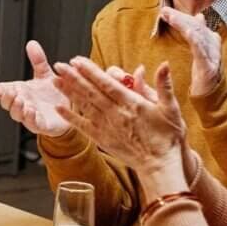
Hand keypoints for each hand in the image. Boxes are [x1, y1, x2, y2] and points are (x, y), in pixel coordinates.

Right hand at [0, 41, 70, 136]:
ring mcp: (30, 116)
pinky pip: (33, 124)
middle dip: (7, 99)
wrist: (70, 109)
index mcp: (21, 91)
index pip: (4, 90)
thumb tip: (31, 43)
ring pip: (18, 115)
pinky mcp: (42, 125)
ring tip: (21, 100)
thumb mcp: (45, 74)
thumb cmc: (53, 93)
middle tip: (10, 92)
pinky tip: (31, 110)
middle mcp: (23, 104)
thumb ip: (38, 60)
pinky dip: (30, 118)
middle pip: (8, 104)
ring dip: (17, 108)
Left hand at [52, 57, 185, 177]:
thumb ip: (164, 86)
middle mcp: (116, 114)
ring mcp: (107, 127)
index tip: (77, 60)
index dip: (90, 71)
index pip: (106, 83)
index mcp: (132, 104)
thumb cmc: (167, 136)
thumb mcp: (171, 109)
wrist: (159, 165)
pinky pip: (83, 126)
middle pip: (90, 92)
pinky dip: (70, 117)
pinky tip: (58, 108)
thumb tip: (163, 65)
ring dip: (69, 92)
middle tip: (59, 65)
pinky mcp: (102, 139)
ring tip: (55, 80)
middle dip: (74, 77)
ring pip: (84, 106)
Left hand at [159, 7, 221, 95]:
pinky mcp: (209, 67)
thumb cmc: (205, 74)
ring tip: (171, 17)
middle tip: (164, 11)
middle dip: (179, 18)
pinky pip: (202, 52)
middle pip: (195, 27)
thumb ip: (198, 35)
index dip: (181, 16)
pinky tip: (187, 31)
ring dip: (183, 24)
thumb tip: (199, 16)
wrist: (213, 96)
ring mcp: (212, 56)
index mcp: (210, 41)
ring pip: (198, 35)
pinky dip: (195, 40)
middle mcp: (213, 45)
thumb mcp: (200, 51)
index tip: (165, 11)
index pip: (194, 24)